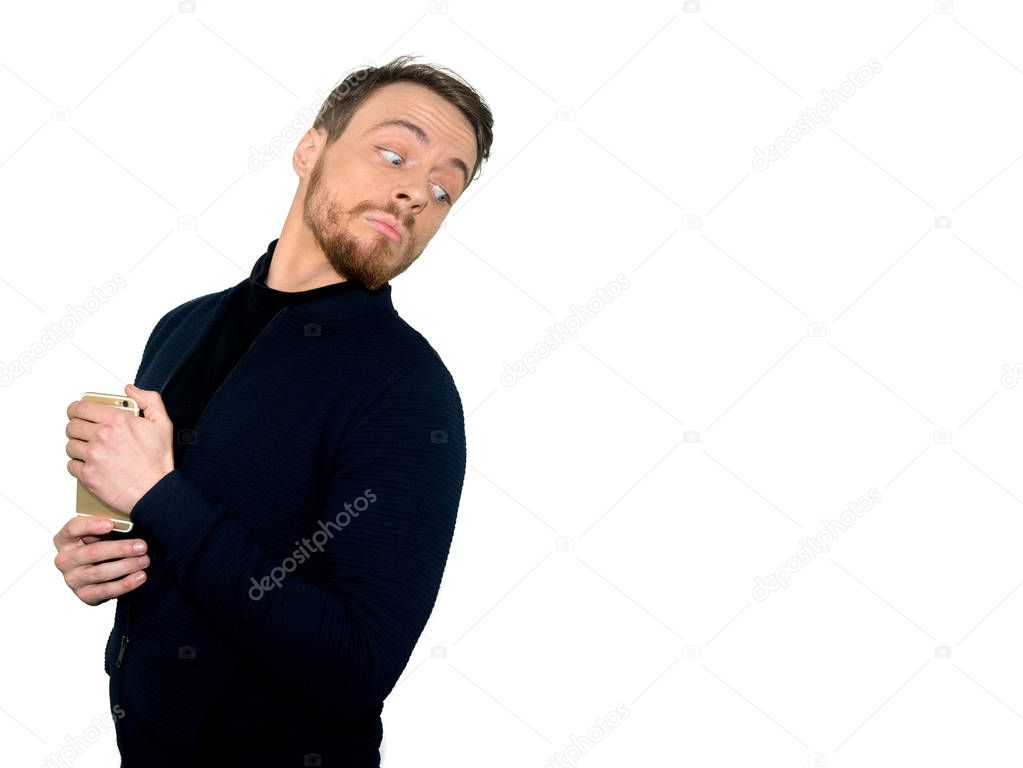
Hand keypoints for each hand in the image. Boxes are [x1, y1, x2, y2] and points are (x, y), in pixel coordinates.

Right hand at [53, 515, 149, 605]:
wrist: (102, 568)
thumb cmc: (103, 542)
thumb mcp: (102, 529)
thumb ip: (108, 521)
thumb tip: (128, 507)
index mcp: (65, 539)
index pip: (73, 528)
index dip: (91, 525)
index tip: (111, 524)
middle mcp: (65, 559)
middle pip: (93, 552)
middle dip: (121, 549)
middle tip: (142, 546)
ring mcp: (73, 579)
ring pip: (100, 572)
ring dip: (126, 566)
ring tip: (145, 561)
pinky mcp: (84, 594)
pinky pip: (105, 591)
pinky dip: (125, 584)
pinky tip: (140, 576)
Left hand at [65, 384, 174, 516]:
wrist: (155, 492)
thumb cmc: (158, 462)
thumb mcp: (163, 424)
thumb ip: (149, 400)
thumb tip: (131, 390)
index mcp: (117, 421)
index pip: (82, 407)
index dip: (77, 408)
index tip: (77, 412)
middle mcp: (102, 436)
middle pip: (72, 426)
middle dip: (77, 428)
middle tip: (85, 432)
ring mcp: (93, 456)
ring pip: (70, 445)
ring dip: (78, 447)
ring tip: (91, 450)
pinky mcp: (87, 474)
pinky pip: (71, 465)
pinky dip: (78, 465)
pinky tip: (91, 465)